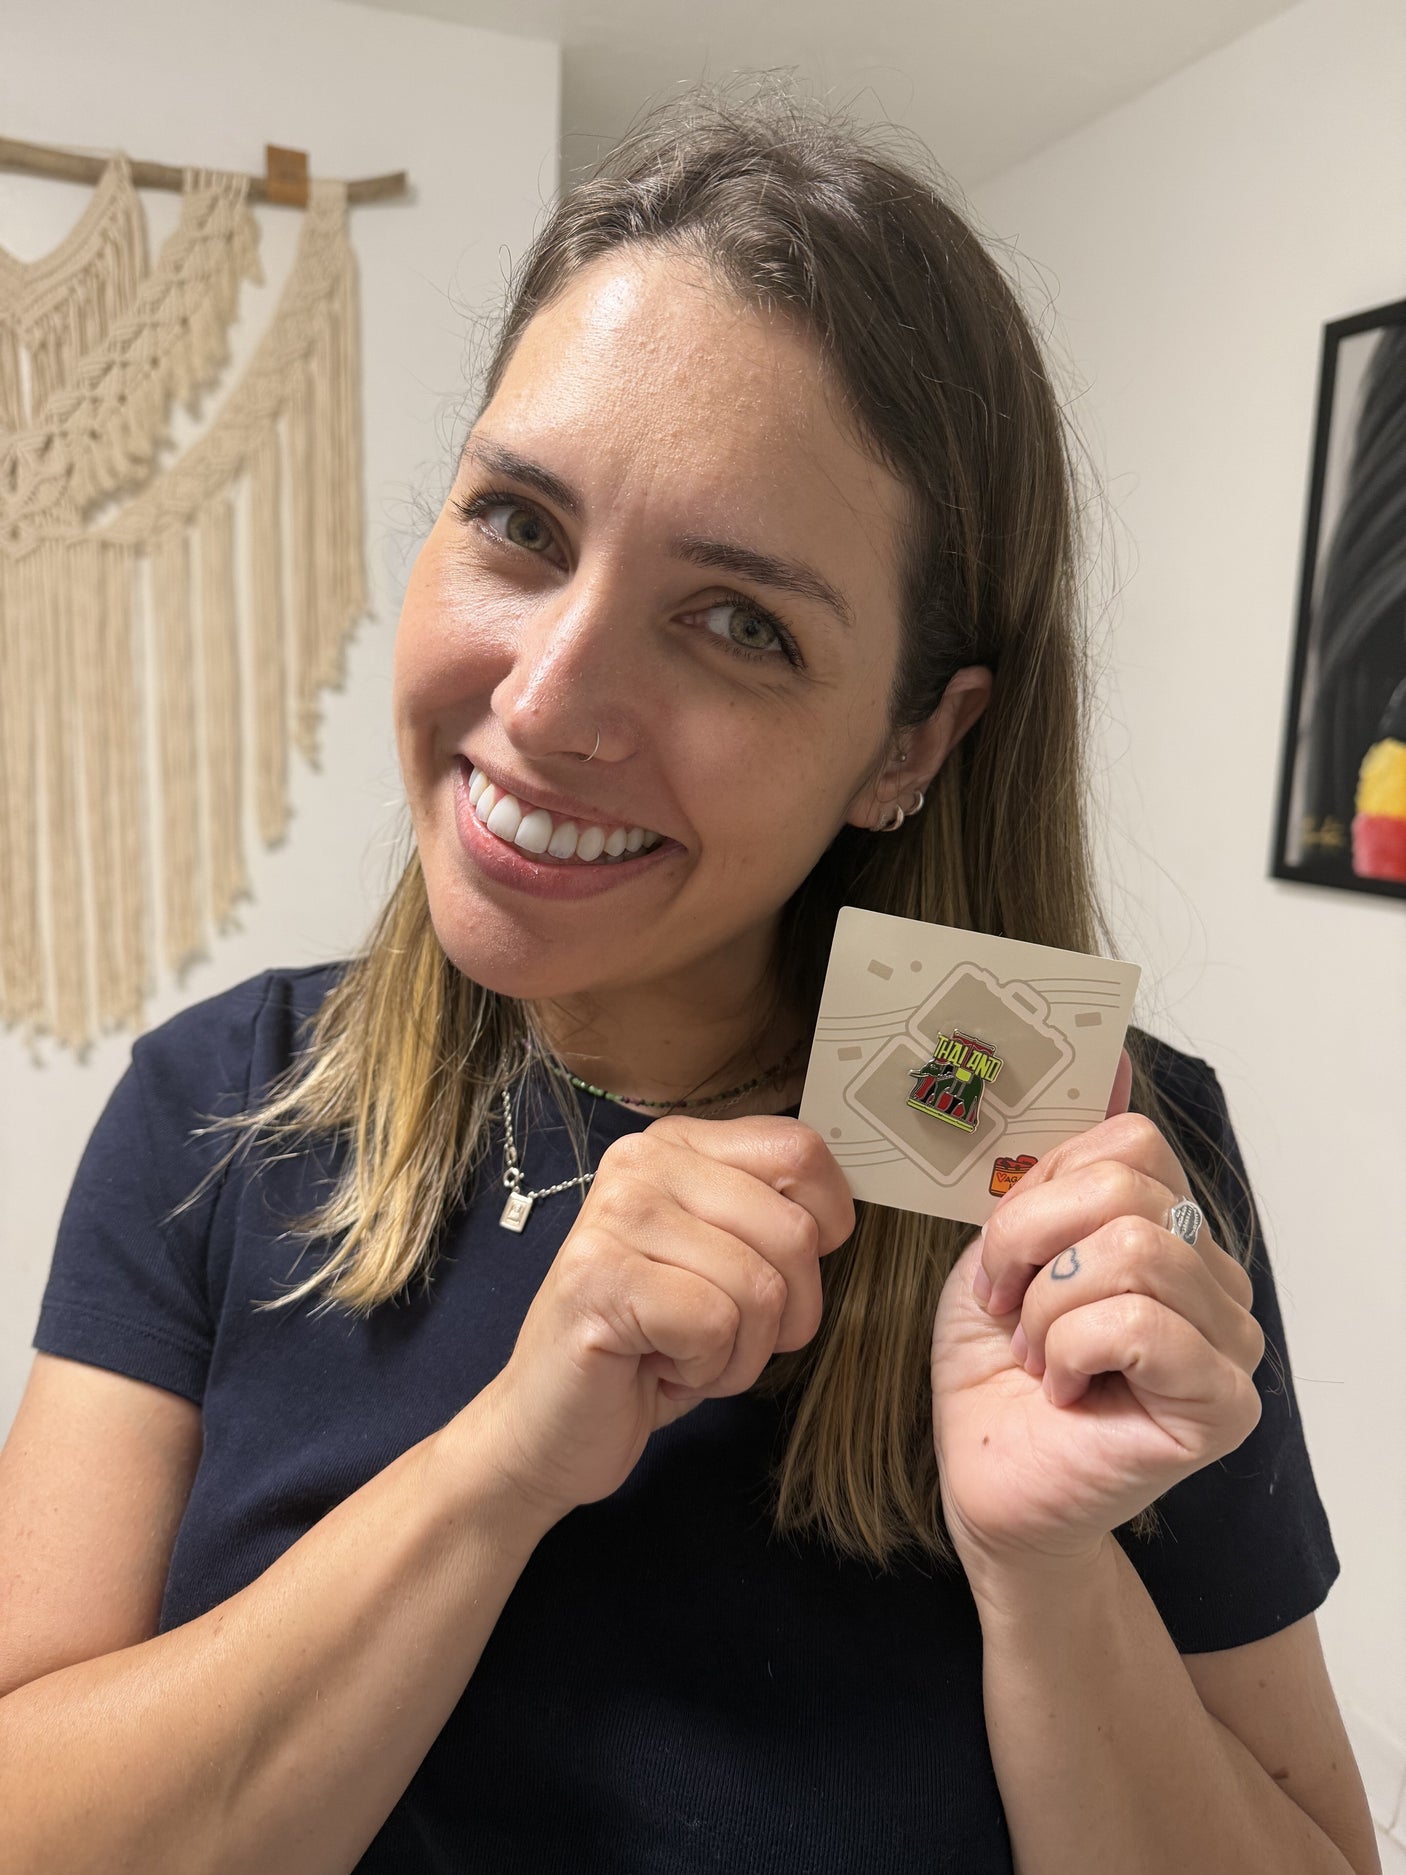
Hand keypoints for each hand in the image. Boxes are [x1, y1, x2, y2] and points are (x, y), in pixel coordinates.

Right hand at [481, 1114, 853, 1521]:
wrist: (552, 1427)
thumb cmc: (652, 1348)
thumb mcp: (724, 1262)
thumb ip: (771, 1217)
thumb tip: (847, 1211)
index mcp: (679, 1145)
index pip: (800, 1151)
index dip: (825, 1228)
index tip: (782, 1275)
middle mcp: (643, 1163)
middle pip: (793, 1230)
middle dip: (785, 1313)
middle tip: (725, 1337)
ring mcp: (615, 1215)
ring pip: (761, 1286)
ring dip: (741, 1352)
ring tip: (686, 1354)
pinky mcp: (600, 1279)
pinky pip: (716, 1326)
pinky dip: (706, 1370)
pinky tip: (659, 1367)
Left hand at [929, 1049, 1264, 1577]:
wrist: (986, 1483)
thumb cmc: (992, 1370)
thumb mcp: (1002, 1247)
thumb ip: (1052, 1165)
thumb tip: (1112, 1059)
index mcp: (1167, 1228)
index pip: (1133, 1143)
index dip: (1042, 1190)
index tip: (1003, 1258)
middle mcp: (1215, 1276)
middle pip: (1129, 1188)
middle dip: (1031, 1246)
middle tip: (1009, 1313)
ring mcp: (1232, 1340)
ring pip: (1132, 1250)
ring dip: (1049, 1307)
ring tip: (1039, 1355)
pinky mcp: (1225, 1403)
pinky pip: (1139, 1322)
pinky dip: (1072, 1348)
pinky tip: (1066, 1389)